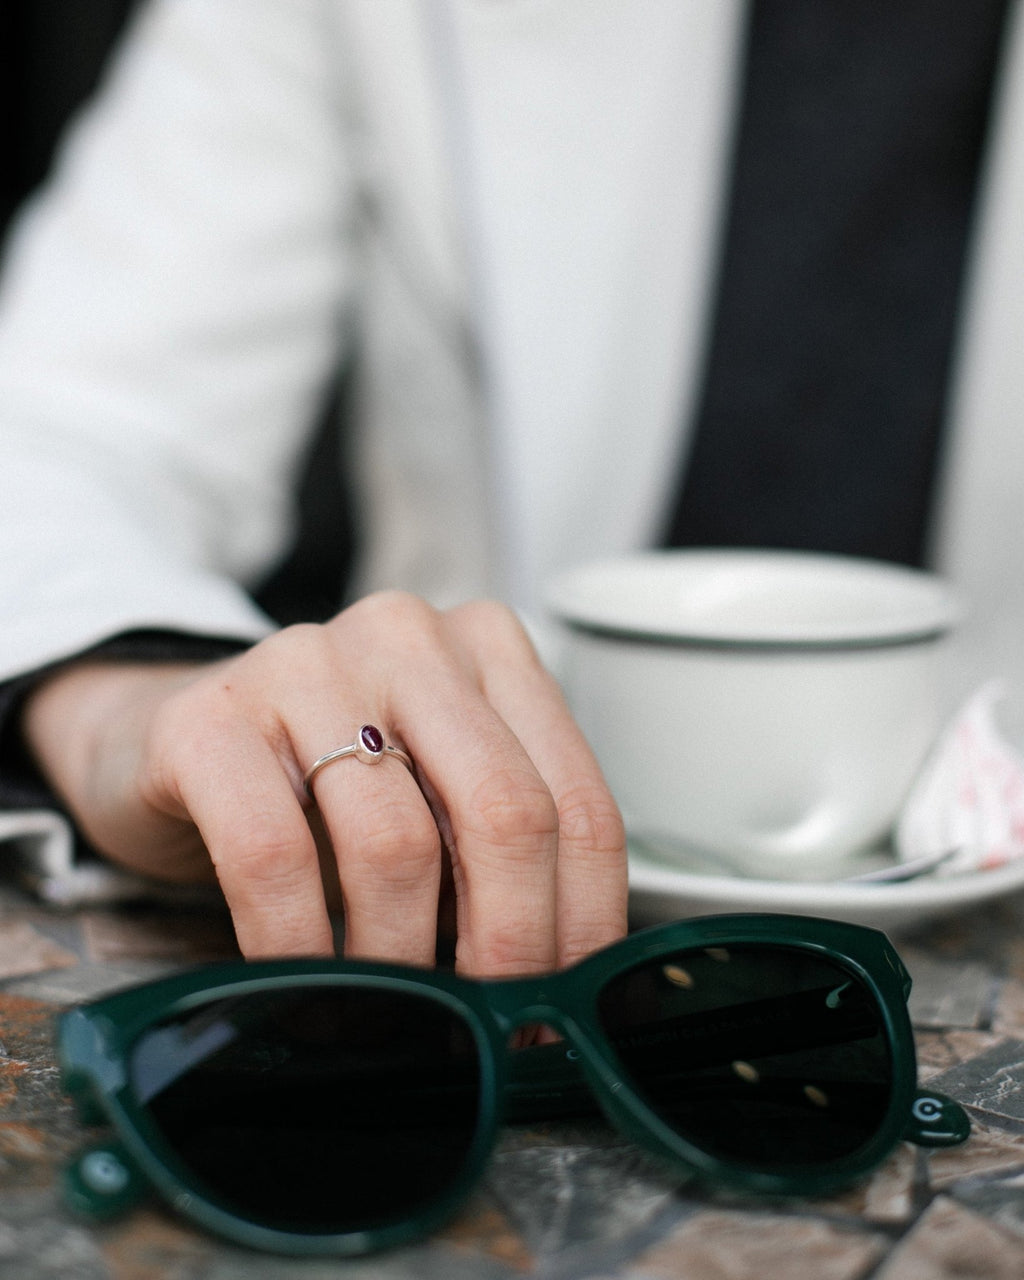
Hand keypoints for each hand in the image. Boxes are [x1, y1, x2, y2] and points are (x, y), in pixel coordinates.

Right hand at [22, 592, 627, 973]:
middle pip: (505, 810)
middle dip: (511, 945)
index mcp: (488, 648)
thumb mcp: (432, 793)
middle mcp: (408, 637)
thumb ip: (495, 852)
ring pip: (394, 841)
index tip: (568, 1000)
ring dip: (401, 961)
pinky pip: (272, 855)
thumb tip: (553, 987)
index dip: (585, 917)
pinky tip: (303, 983)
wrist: (175, 737)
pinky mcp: (208, 716)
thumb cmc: (324, 781)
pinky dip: (298, 946)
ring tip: (392, 1011)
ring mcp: (306, 663)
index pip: (577, 796)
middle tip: (493, 1024)